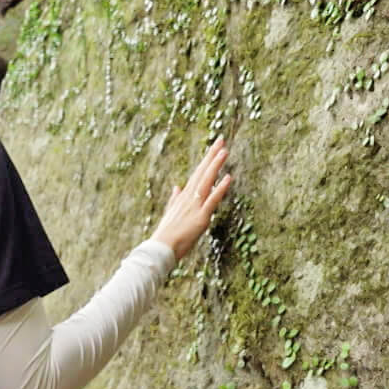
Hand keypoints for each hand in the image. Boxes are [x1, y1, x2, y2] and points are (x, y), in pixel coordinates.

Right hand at [152, 136, 234, 262]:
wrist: (160, 249)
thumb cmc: (166, 234)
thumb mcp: (170, 213)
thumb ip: (175, 199)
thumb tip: (177, 186)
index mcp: (184, 196)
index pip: (197, 173)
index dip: (206, 160)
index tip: (214, 147)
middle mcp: (189, 197)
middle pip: (202, 172)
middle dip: (212, 155)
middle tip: (221, 140)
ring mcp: (195, 206)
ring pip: (207, 181)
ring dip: (216, 165)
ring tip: (225, 151)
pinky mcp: (201, 217)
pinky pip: (212, 200)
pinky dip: (220, 188)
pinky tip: (228, 177)